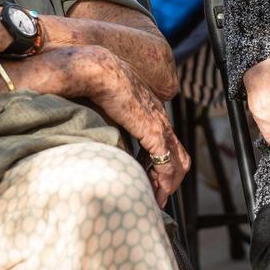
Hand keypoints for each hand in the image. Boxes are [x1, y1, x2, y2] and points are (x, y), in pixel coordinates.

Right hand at [89, 53, 189, 206]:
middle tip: (155, 197)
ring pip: (177, 161)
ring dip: (168, 184)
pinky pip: (166, 161)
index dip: (157, 164)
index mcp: (149, 109)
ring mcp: (158, 123)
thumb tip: (102, 147)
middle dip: (168, 179)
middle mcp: (159, 116)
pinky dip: (163, 181)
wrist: (97, 68)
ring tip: (156, 200)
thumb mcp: (104, 111)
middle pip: (177, 153)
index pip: (163, 142)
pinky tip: (156, 193)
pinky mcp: (152, 130)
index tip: (145, 180)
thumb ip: (110, 128)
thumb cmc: (93, 85)